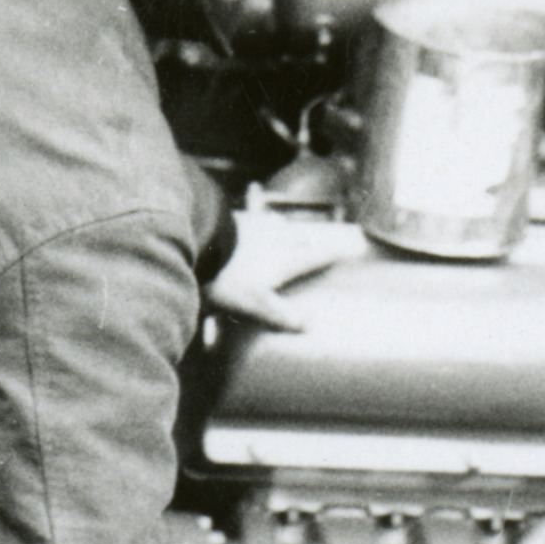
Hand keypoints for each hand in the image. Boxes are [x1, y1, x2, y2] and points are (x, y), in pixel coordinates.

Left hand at [204, 213, 368, 333]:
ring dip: (280, 228)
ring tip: (281, 230)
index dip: (331, 253)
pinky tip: (245, 224)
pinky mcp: (229, 218)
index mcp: (283, 259)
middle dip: (306, 240)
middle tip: (312, 243)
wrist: (196, 242)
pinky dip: (252, 222)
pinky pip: (247, 219)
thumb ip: (281, 315)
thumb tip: (308, 324)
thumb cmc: (227, 277)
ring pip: (273, 224)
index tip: (349, 249)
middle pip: (296, 237)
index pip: (314, 255)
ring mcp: (250, 225)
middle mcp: (273, 238)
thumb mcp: (256, 304)